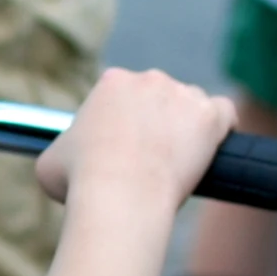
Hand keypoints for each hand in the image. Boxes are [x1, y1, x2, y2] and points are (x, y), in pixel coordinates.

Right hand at [34, 67, 237, 205]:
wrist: (119, 196)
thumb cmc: (81, 182)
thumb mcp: (51, 162)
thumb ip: (63, 150)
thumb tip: (65, 159)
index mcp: (111, 82)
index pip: (125, 94)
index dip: (125, 123)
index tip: (125, 147)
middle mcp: (149, 79)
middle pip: (160, 96)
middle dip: (156, 122)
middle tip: (151, 159)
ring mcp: (183, 95)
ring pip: (192, 104)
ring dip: (187, 126)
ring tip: (179, 161)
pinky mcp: (210, 116)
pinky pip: (225, 112)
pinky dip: (223, 127)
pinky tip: (215, 145)